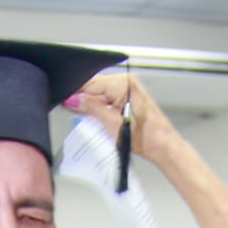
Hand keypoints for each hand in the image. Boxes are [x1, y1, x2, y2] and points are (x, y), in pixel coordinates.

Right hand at [63, 71, 179, 167]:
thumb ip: (90, 108)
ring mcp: (128, 89)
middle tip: (76, 114)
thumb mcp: (111, 124)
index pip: (90, 82)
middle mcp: (126, 82)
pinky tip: (101, 119)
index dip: (75, 92)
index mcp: (123, 83)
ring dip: (92, 105)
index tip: (64, 100)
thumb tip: (73, 100)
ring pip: (100, 93)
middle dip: (83, 99)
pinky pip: (108, 98)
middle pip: (94, 86)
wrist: (162, 146)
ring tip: (94, 120)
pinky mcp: (128, 97)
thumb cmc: (146, 137)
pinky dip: (101, 108)